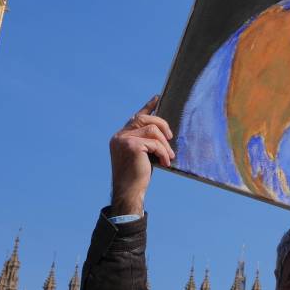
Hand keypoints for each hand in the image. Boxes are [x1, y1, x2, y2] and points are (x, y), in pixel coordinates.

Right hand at [109, 96, 173, 215]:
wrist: (129, 192)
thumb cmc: (136, 176)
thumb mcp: (141, 154)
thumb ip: (146, 141)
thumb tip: (162, 130)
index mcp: (120, 136)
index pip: (136, 117)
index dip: (148, 107)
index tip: (157, 97)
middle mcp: (119, 135)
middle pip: (145, 119)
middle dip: (162, 125)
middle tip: (170, 137)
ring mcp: (124, 139)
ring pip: (152, 129)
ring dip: (164, 144)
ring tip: (169, 156)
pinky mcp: (132, 145)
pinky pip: (155, 142)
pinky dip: (163, 152)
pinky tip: (165, 162)